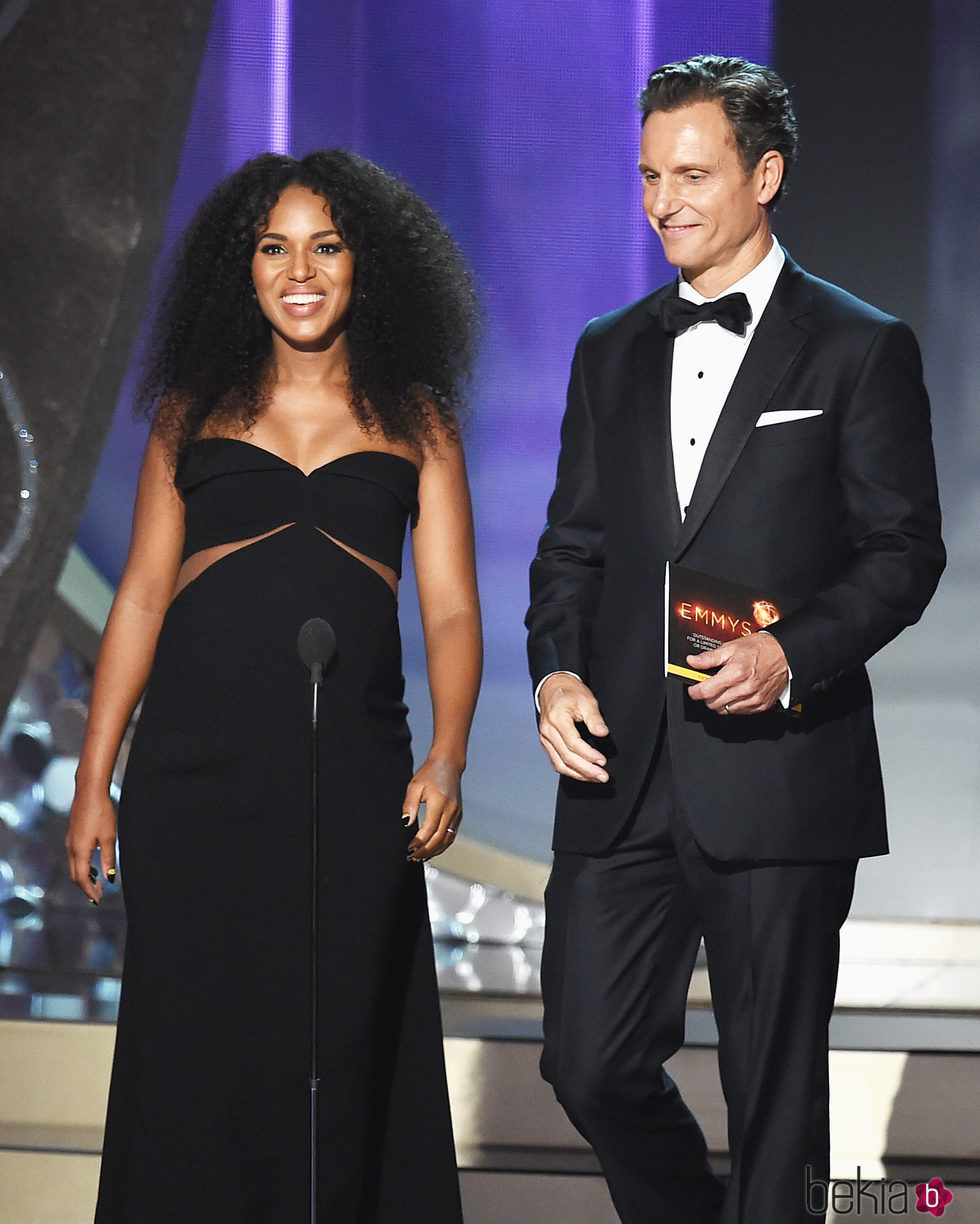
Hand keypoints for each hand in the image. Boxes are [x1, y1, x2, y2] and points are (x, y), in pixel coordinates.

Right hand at [66, 786, 116, 902]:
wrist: (89, 791)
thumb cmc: (101, 812)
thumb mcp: (109, 837)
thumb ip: (108, 858)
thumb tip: (109, 877)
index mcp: (80, 850)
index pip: (82, 878)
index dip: (90, 891)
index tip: (99, 899)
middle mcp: (71, 847)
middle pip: (76, 875)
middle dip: (86, 887)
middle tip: (99, 895)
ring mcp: (69, 841)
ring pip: (74, 866)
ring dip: (85, 876)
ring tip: (99, 882)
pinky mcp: (71, 835)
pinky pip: (75, 857)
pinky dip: (83, 866)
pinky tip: (94, 865)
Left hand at [403, 756, 462, 860]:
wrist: (448, 764)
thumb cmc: (430, 773)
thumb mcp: (415, 786)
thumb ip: (409, 805)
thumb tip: (406, 823)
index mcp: (440, 803)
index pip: (429, 829)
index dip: (419, 842)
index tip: (408, 848)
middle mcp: (451, 810)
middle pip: (439, 838)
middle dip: (425, 850)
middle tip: (412, 857)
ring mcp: (457, 814)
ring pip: (447, 840)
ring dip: (434, 851)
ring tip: (420, 857)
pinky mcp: (458, 815)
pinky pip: (451, 835)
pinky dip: (442, 845)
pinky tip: (432, 849)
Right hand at [537, 673, 608, 782]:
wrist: (553, 688)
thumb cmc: (570, 693)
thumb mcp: (587, 700)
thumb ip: (595, 719)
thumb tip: (603, 733)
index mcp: (557, 719)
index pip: (573, 744)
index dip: (589, 755)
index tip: (602, 761)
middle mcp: (548, 731)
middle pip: (567, 758)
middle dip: (586, 770)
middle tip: (602, 776)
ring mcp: (545, 739)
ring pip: (560, 764)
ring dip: (579, 774)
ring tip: (595, 777)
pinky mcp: (546, 743)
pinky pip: (556, 762)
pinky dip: (570, 770)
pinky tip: (582, 773)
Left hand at [687, 632, 788, 714]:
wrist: (785, 654)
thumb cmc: (761, 649)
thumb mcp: (732, 647)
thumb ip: (710, 657)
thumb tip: (693, 661)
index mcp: (735, 673)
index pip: (705, 692)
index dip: (694, 691)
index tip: (693, 689)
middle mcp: (745, 689)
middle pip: (713, 704)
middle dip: (707, 696)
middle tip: (709, 686)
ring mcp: (753, 700)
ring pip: (725, 711)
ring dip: (720, 702)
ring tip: (724, 688)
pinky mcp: (761, 706)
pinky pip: (739, 712)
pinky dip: (733, 705)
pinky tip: (736, 693)